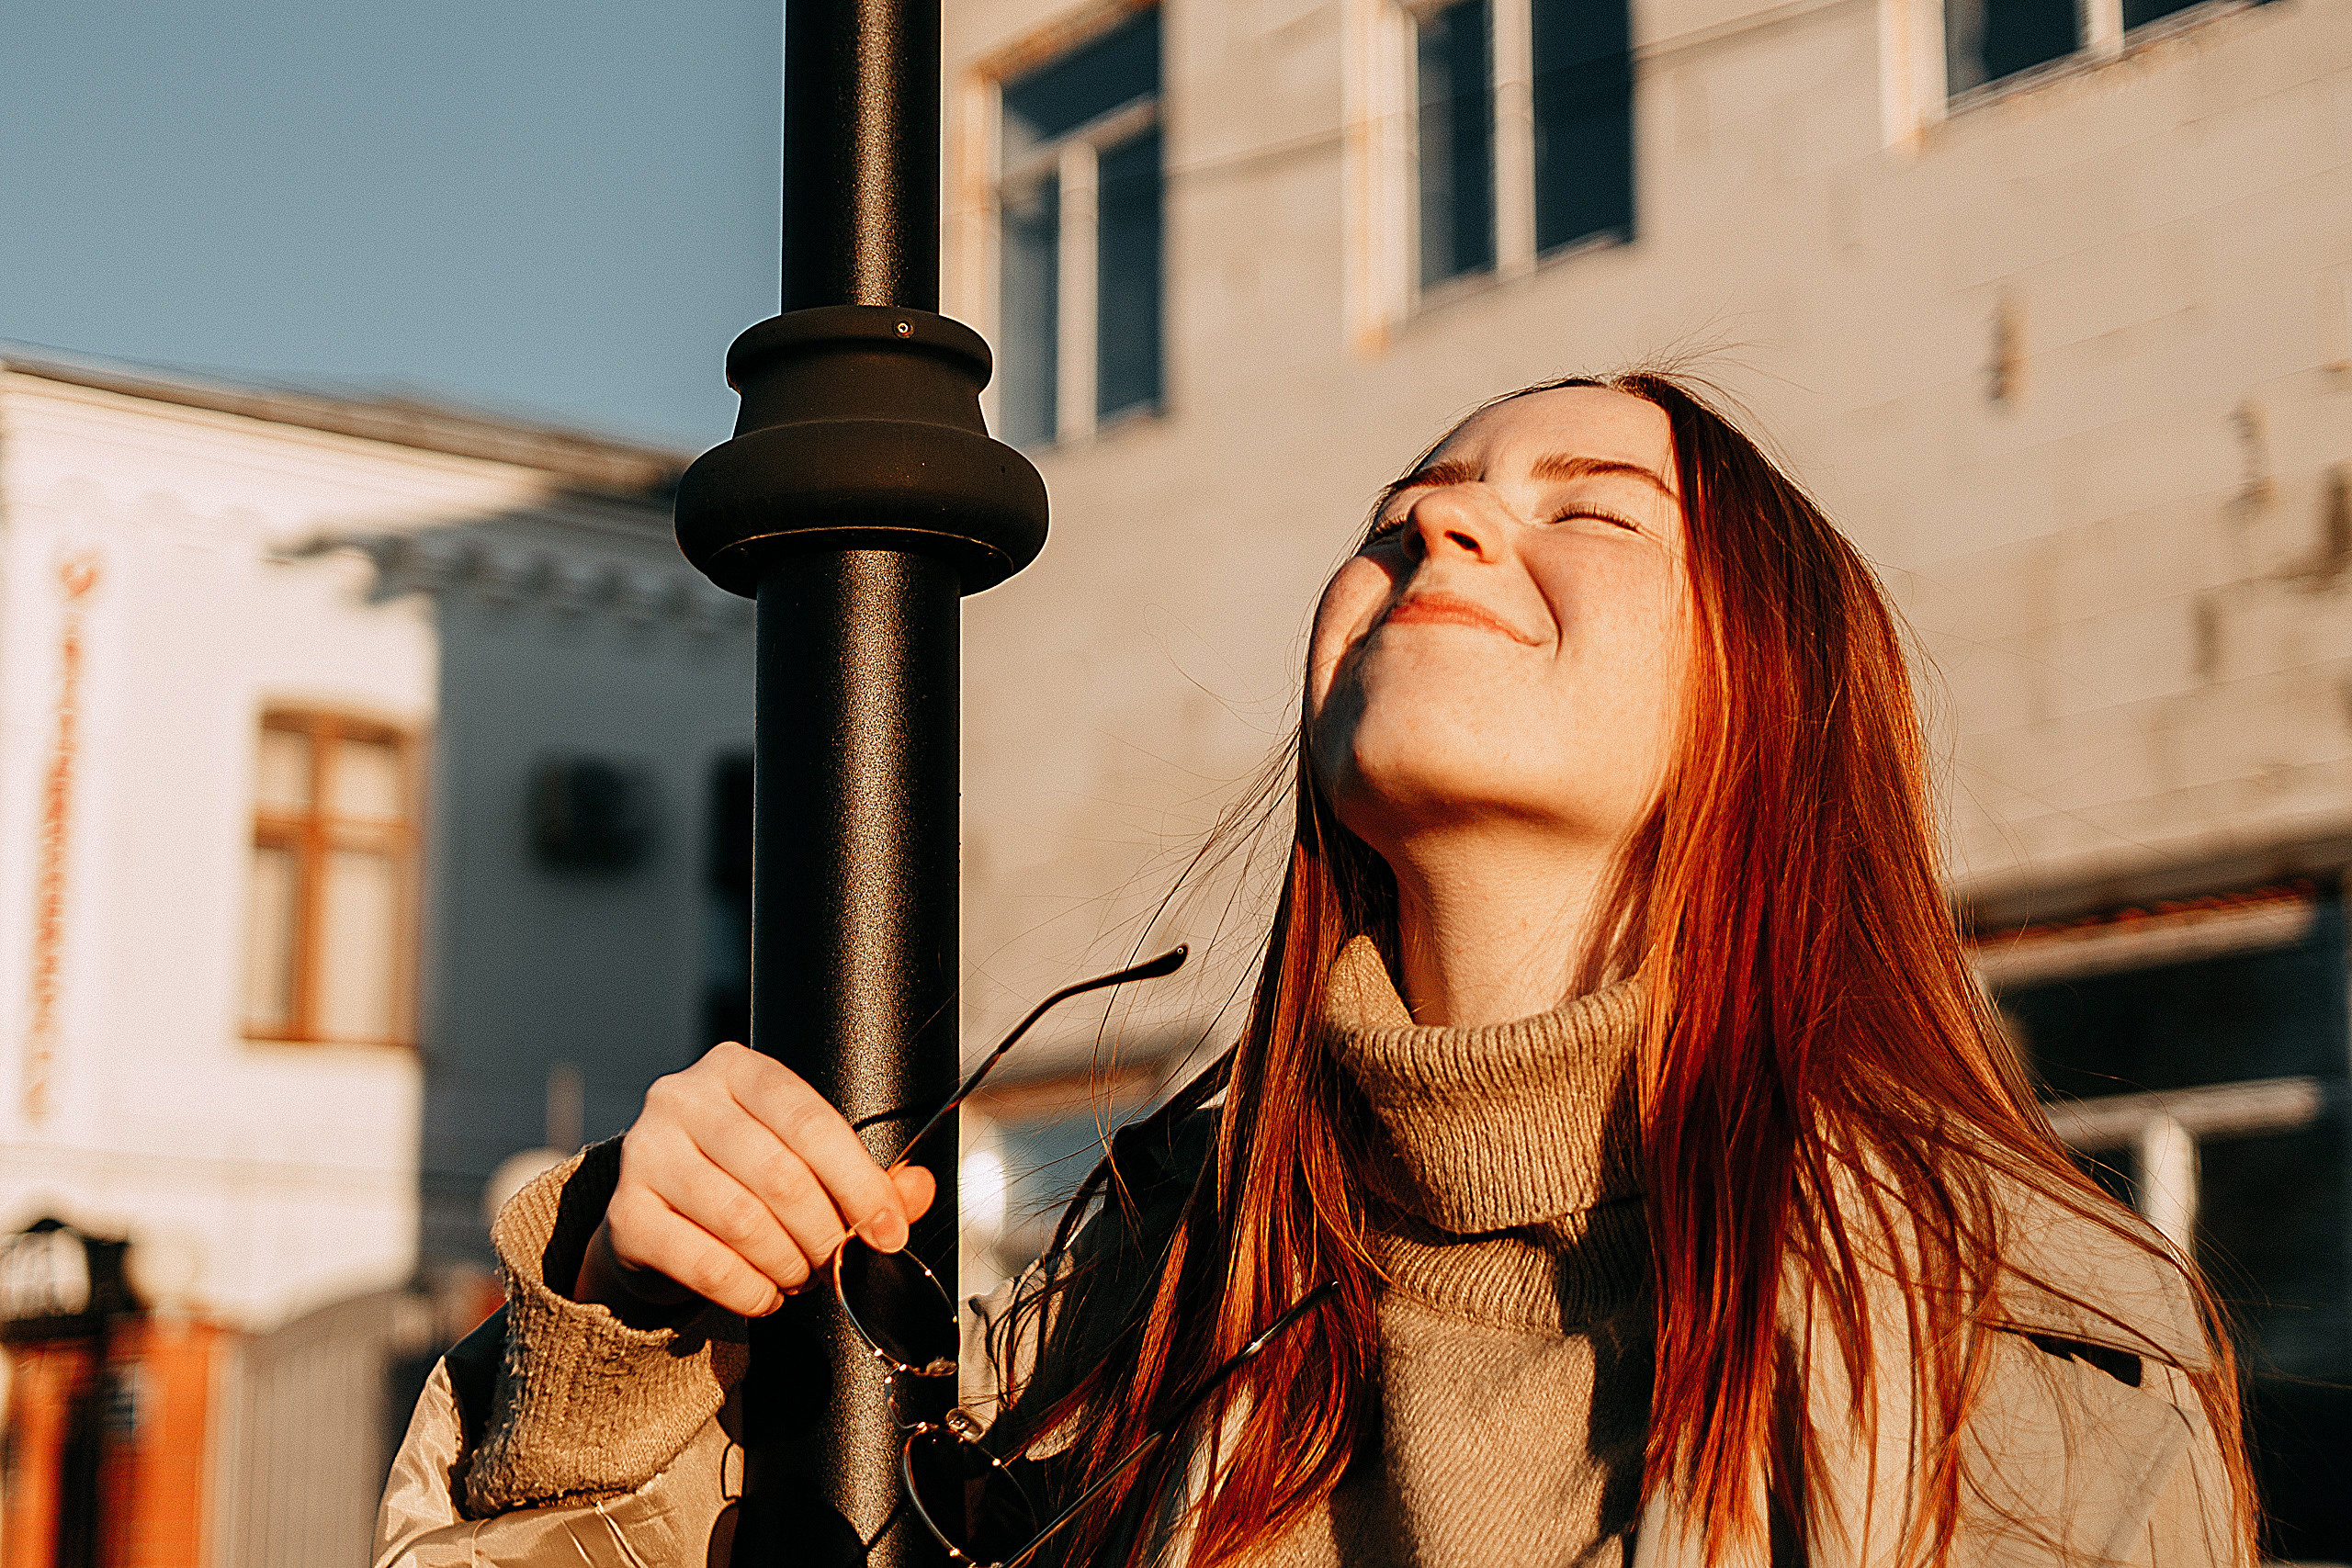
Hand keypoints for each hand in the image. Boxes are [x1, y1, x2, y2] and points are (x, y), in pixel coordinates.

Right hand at [574, 1041, 936, 1322]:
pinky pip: (703, 1262)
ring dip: (788, 1264)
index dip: (860, 1184)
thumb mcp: (804, 1163)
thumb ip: (865, 1176)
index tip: (889, 1231)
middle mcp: (682, 1098)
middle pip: (780, 1175)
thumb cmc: (739, 1179)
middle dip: (825, 1233)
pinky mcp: (626, 1214)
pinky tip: (764, 1295)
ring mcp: (644, 1152)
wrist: (656, 1217)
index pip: (812, 1123)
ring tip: (801, 1277)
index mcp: (738, 1070)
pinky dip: (748, 1290)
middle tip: (838, 1262)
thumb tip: (917, 1191)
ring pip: (742, 1221)